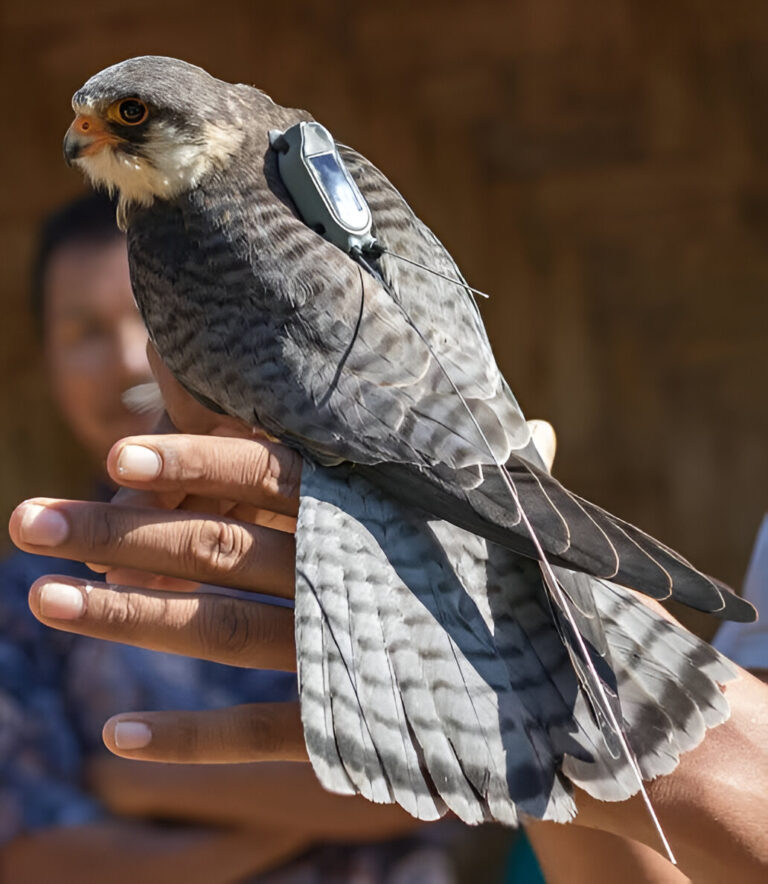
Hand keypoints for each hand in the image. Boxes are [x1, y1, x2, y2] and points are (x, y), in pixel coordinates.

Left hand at [9, 350, 556, 763]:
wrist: (592, 705)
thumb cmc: (538, 594)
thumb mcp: (515, 523)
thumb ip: (498, 470)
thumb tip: (539, 430)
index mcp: (378, 517)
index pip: (273, 472)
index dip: (196, 460)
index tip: (116, 453)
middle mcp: (349, 577)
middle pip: (216, 545)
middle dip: (118, 533)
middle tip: (27, 525)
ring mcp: (346, 654)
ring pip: (218, 629)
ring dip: (128, 616)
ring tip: (44, 600)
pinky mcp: (351, 731)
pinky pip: (258, 735)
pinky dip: (191, 738)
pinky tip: (118, 734)